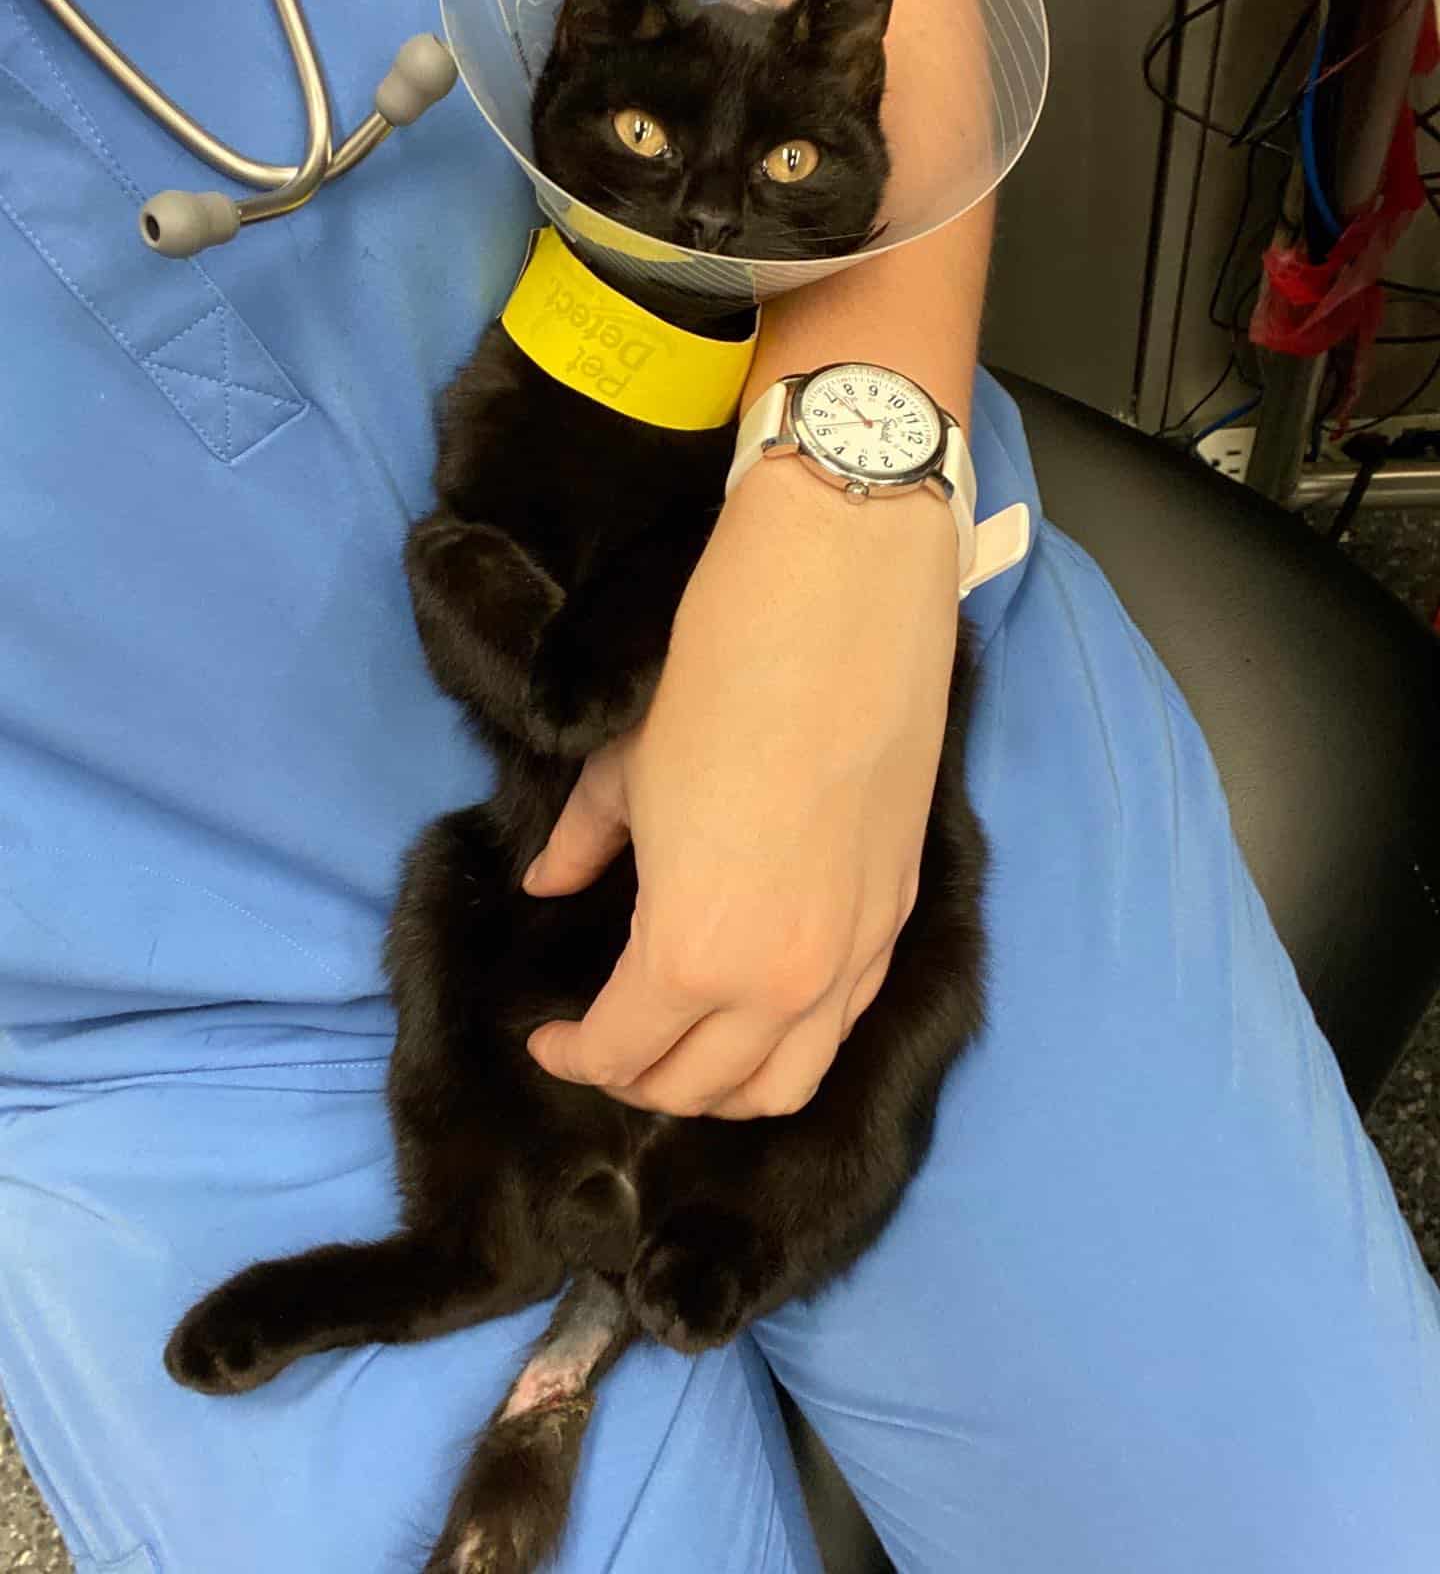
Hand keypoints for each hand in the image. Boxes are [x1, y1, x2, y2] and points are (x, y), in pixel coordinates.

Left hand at [522, 454, 958, 1119]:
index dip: (573, 1055)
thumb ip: (582, 845)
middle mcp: (783, 984)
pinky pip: (842, 1027)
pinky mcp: (898, 917)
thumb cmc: (714, 683)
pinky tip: (758, 1008)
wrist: (840, 606)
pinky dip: (789, 1043)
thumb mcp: (624, 771)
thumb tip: (548, 885)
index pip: (624, 1050)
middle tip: (604, 1045)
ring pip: (785, 1083)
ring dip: (721, 1089)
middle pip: (704, 1088)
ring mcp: (853, 958)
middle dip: (639, 1081)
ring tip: (681, 1053)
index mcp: (694, 953)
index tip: (547, 1038)